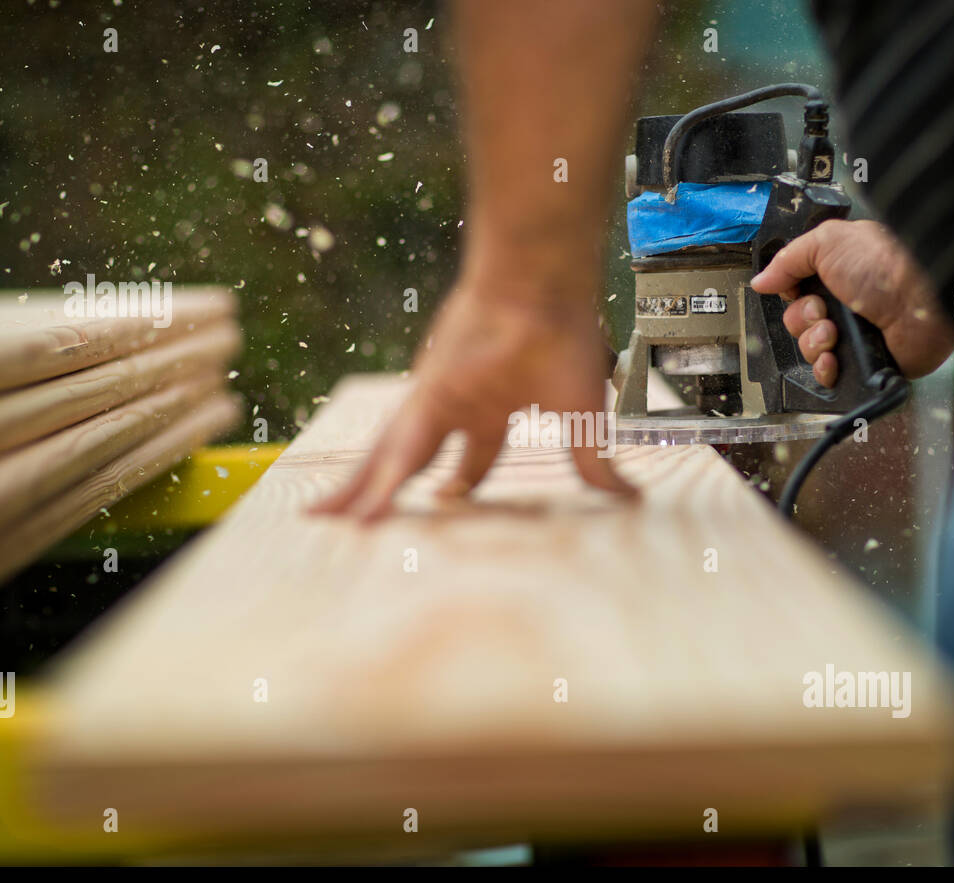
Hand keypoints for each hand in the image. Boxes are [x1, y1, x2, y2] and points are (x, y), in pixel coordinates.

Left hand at [308, 279, 635, 521]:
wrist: (542, 289)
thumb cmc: (564, 337)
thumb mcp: (581, 417)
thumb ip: (594, 464)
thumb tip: (629, 498)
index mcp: (490, 409)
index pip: (470, 459)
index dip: (461, 484)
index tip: (451, 501)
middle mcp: (452, 406)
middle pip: (410, 460)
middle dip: (389, 490)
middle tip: (366, 520)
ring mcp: (430, 402)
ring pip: (386, 458)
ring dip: (359, 492)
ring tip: (324, 522)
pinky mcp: (419, 402)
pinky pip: (392, 458)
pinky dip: (374, 490)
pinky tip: (354, 518)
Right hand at [751, 219, 953, 387]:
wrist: (923, 300)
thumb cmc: (887, 264)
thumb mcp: (828, 241)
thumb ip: (788, 258)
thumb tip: (762, 280)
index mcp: (837, 273)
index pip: (797, 292)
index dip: (792, 296)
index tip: (798, 292)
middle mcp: (846, 304)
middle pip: (799, 323)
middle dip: (803, 320)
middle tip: (822, 312)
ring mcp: (856, 335)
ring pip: (810, 350)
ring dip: (814, 343)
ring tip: (834, 334)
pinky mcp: (865, 363)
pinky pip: (829, 376)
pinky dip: (825, 370)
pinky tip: (834, 359)